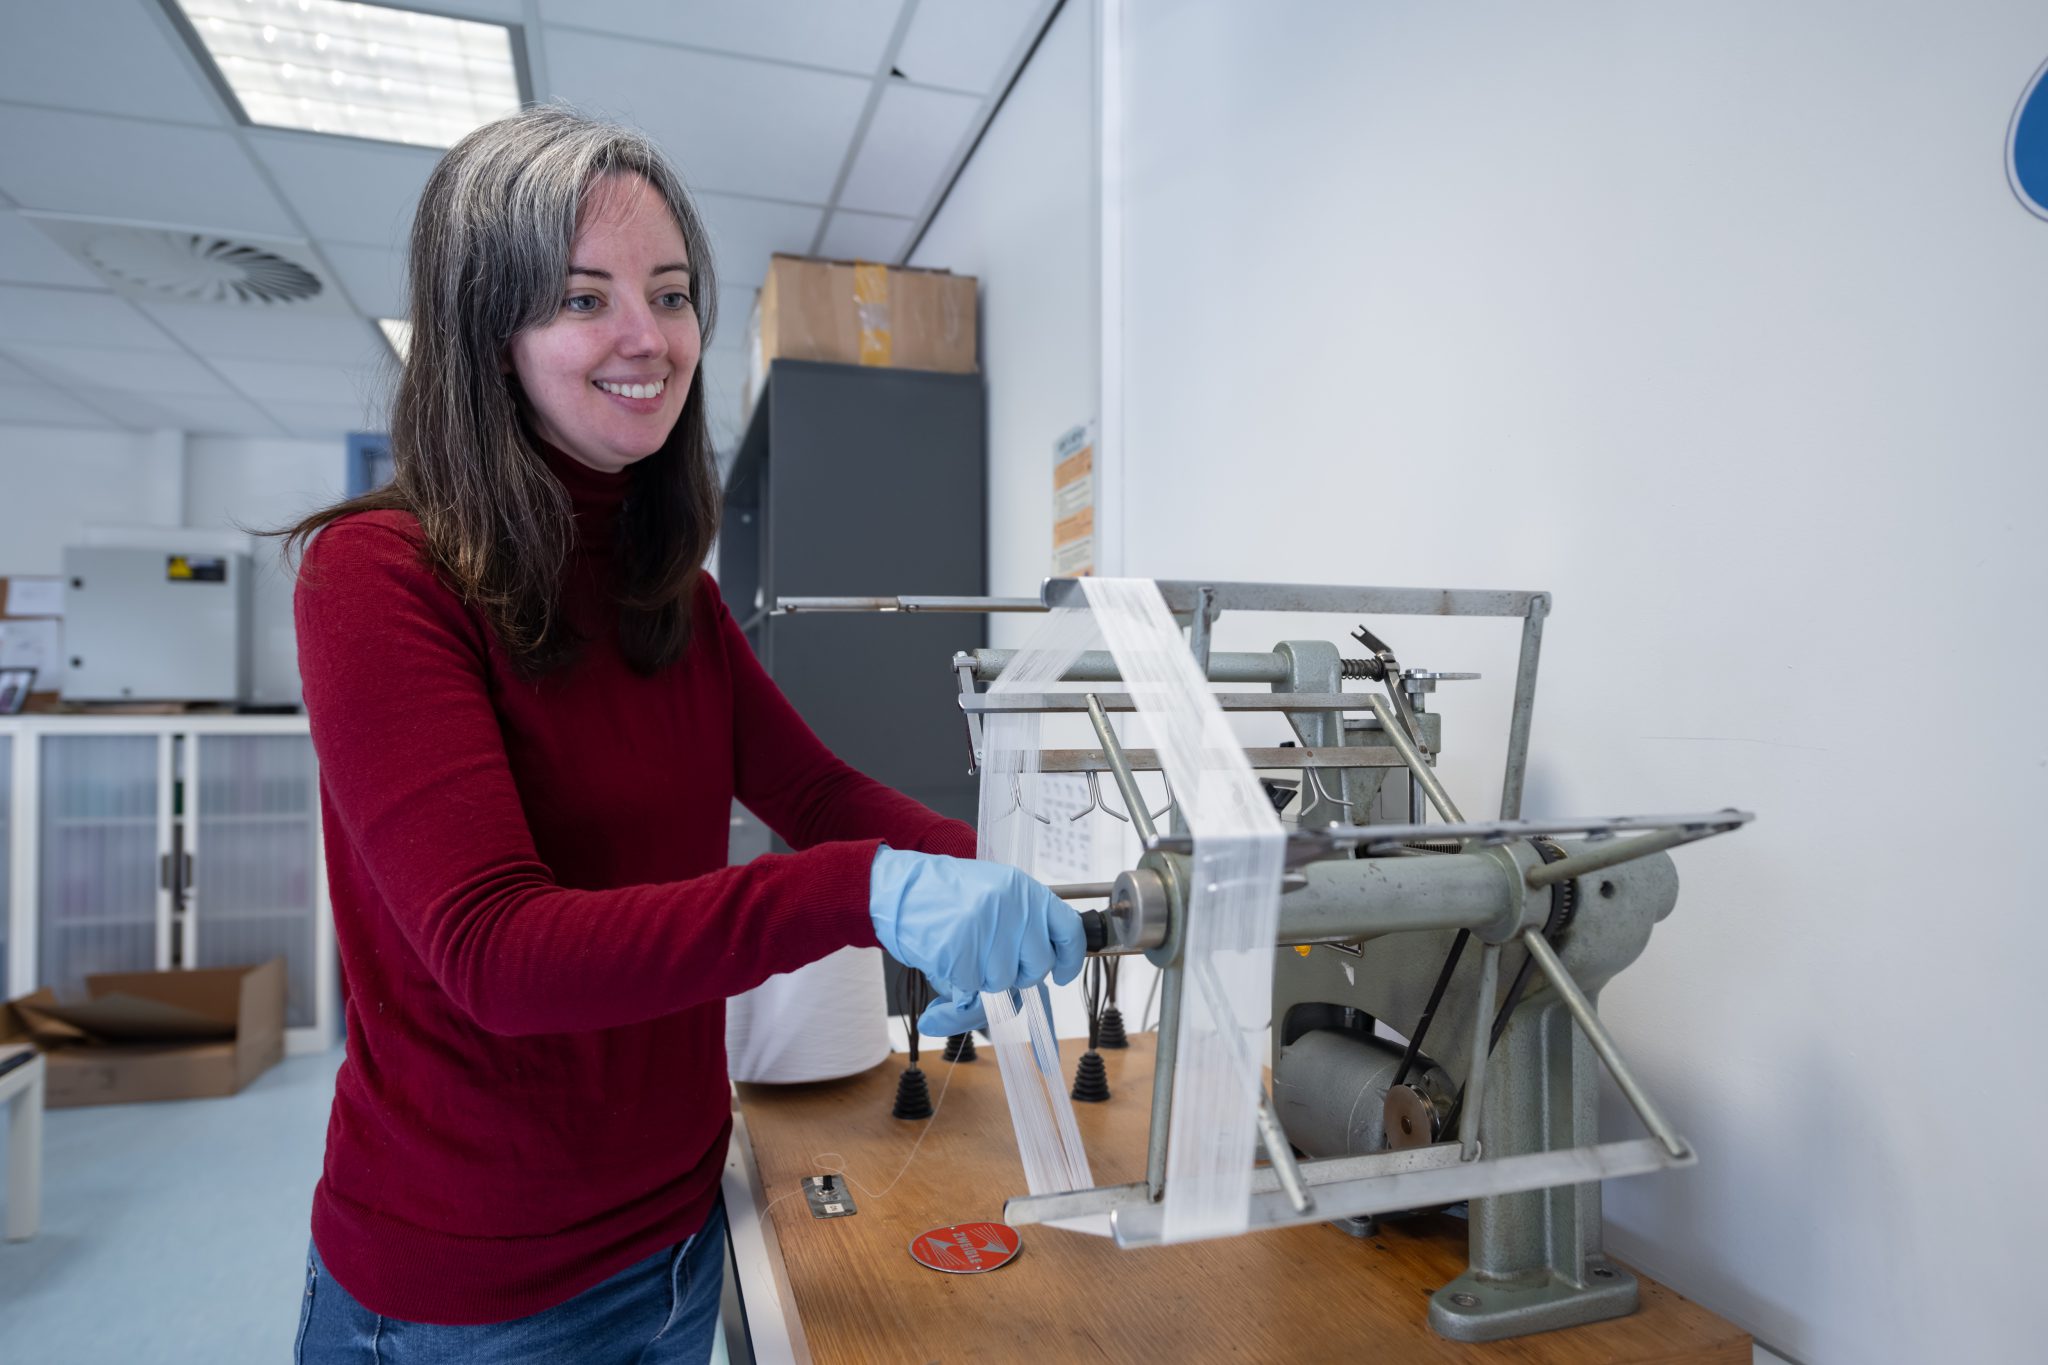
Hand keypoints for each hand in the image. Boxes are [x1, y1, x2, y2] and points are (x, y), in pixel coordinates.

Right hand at [868, 848, 1085, 1030]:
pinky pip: (972, 987)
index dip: (1071, 959)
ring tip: (962, 948)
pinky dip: (958, 982)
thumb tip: (1049, 977)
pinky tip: (946, 956)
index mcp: (1024, 889)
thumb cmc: (946, 896)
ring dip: (982, 977)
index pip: (1069, 930)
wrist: (899, 889)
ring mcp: (987, 929)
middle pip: (1038, 966)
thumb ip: (1022, 929)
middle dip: (1017, 974)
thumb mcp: (993, 897)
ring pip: (1003, 981)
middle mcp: (1011, 906)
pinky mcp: (961, 951)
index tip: (1063, 974)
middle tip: (991, 959)